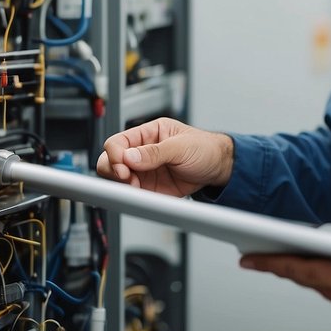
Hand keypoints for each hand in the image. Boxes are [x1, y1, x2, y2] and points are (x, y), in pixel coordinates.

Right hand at [96, 117, 233, 197]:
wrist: (220, 169)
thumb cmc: (205, 148)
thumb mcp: (181, 146)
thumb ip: (155, 152)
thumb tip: (130, 157)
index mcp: (148, 133)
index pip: (119, 141)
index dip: (116, 154)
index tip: (122, 165)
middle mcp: (142, 151)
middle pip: (111, 160)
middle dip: (114, 170)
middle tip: (126, 177)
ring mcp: (145, 171)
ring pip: (118, 179)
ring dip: (122, 185)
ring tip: (137, 186)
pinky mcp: (151, 188)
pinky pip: (134, 193)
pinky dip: (133, 196)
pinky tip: (142, 195)